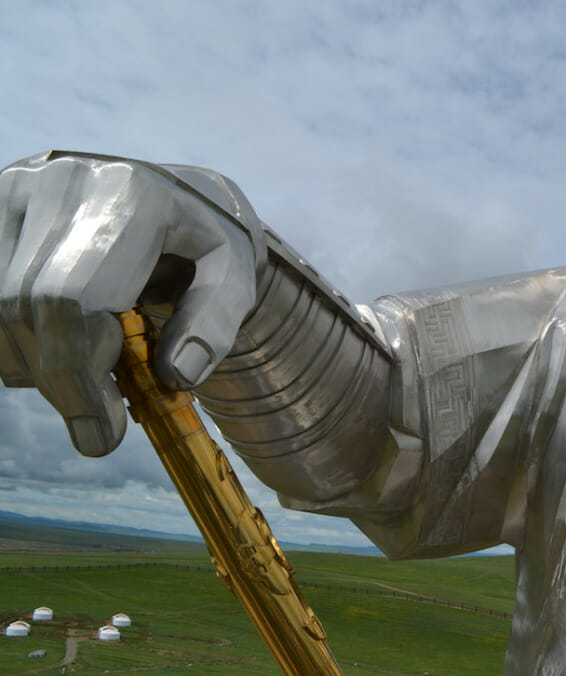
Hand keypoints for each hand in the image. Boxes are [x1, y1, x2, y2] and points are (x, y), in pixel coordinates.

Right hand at [0, 151, 264, 456]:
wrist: (173, 191)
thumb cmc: (206, 242)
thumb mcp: (235, 277)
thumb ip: (214, 325)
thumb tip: (177, 376)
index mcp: (130, 194)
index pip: (72, 299)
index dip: (78, 376)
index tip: (104, 433)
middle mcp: (59, 182)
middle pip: (23, 308)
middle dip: (59, 382)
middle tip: (98, 427)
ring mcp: (14, 187)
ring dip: (33, 363)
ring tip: (90, 361)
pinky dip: (13, 341)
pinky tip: (58, 338)